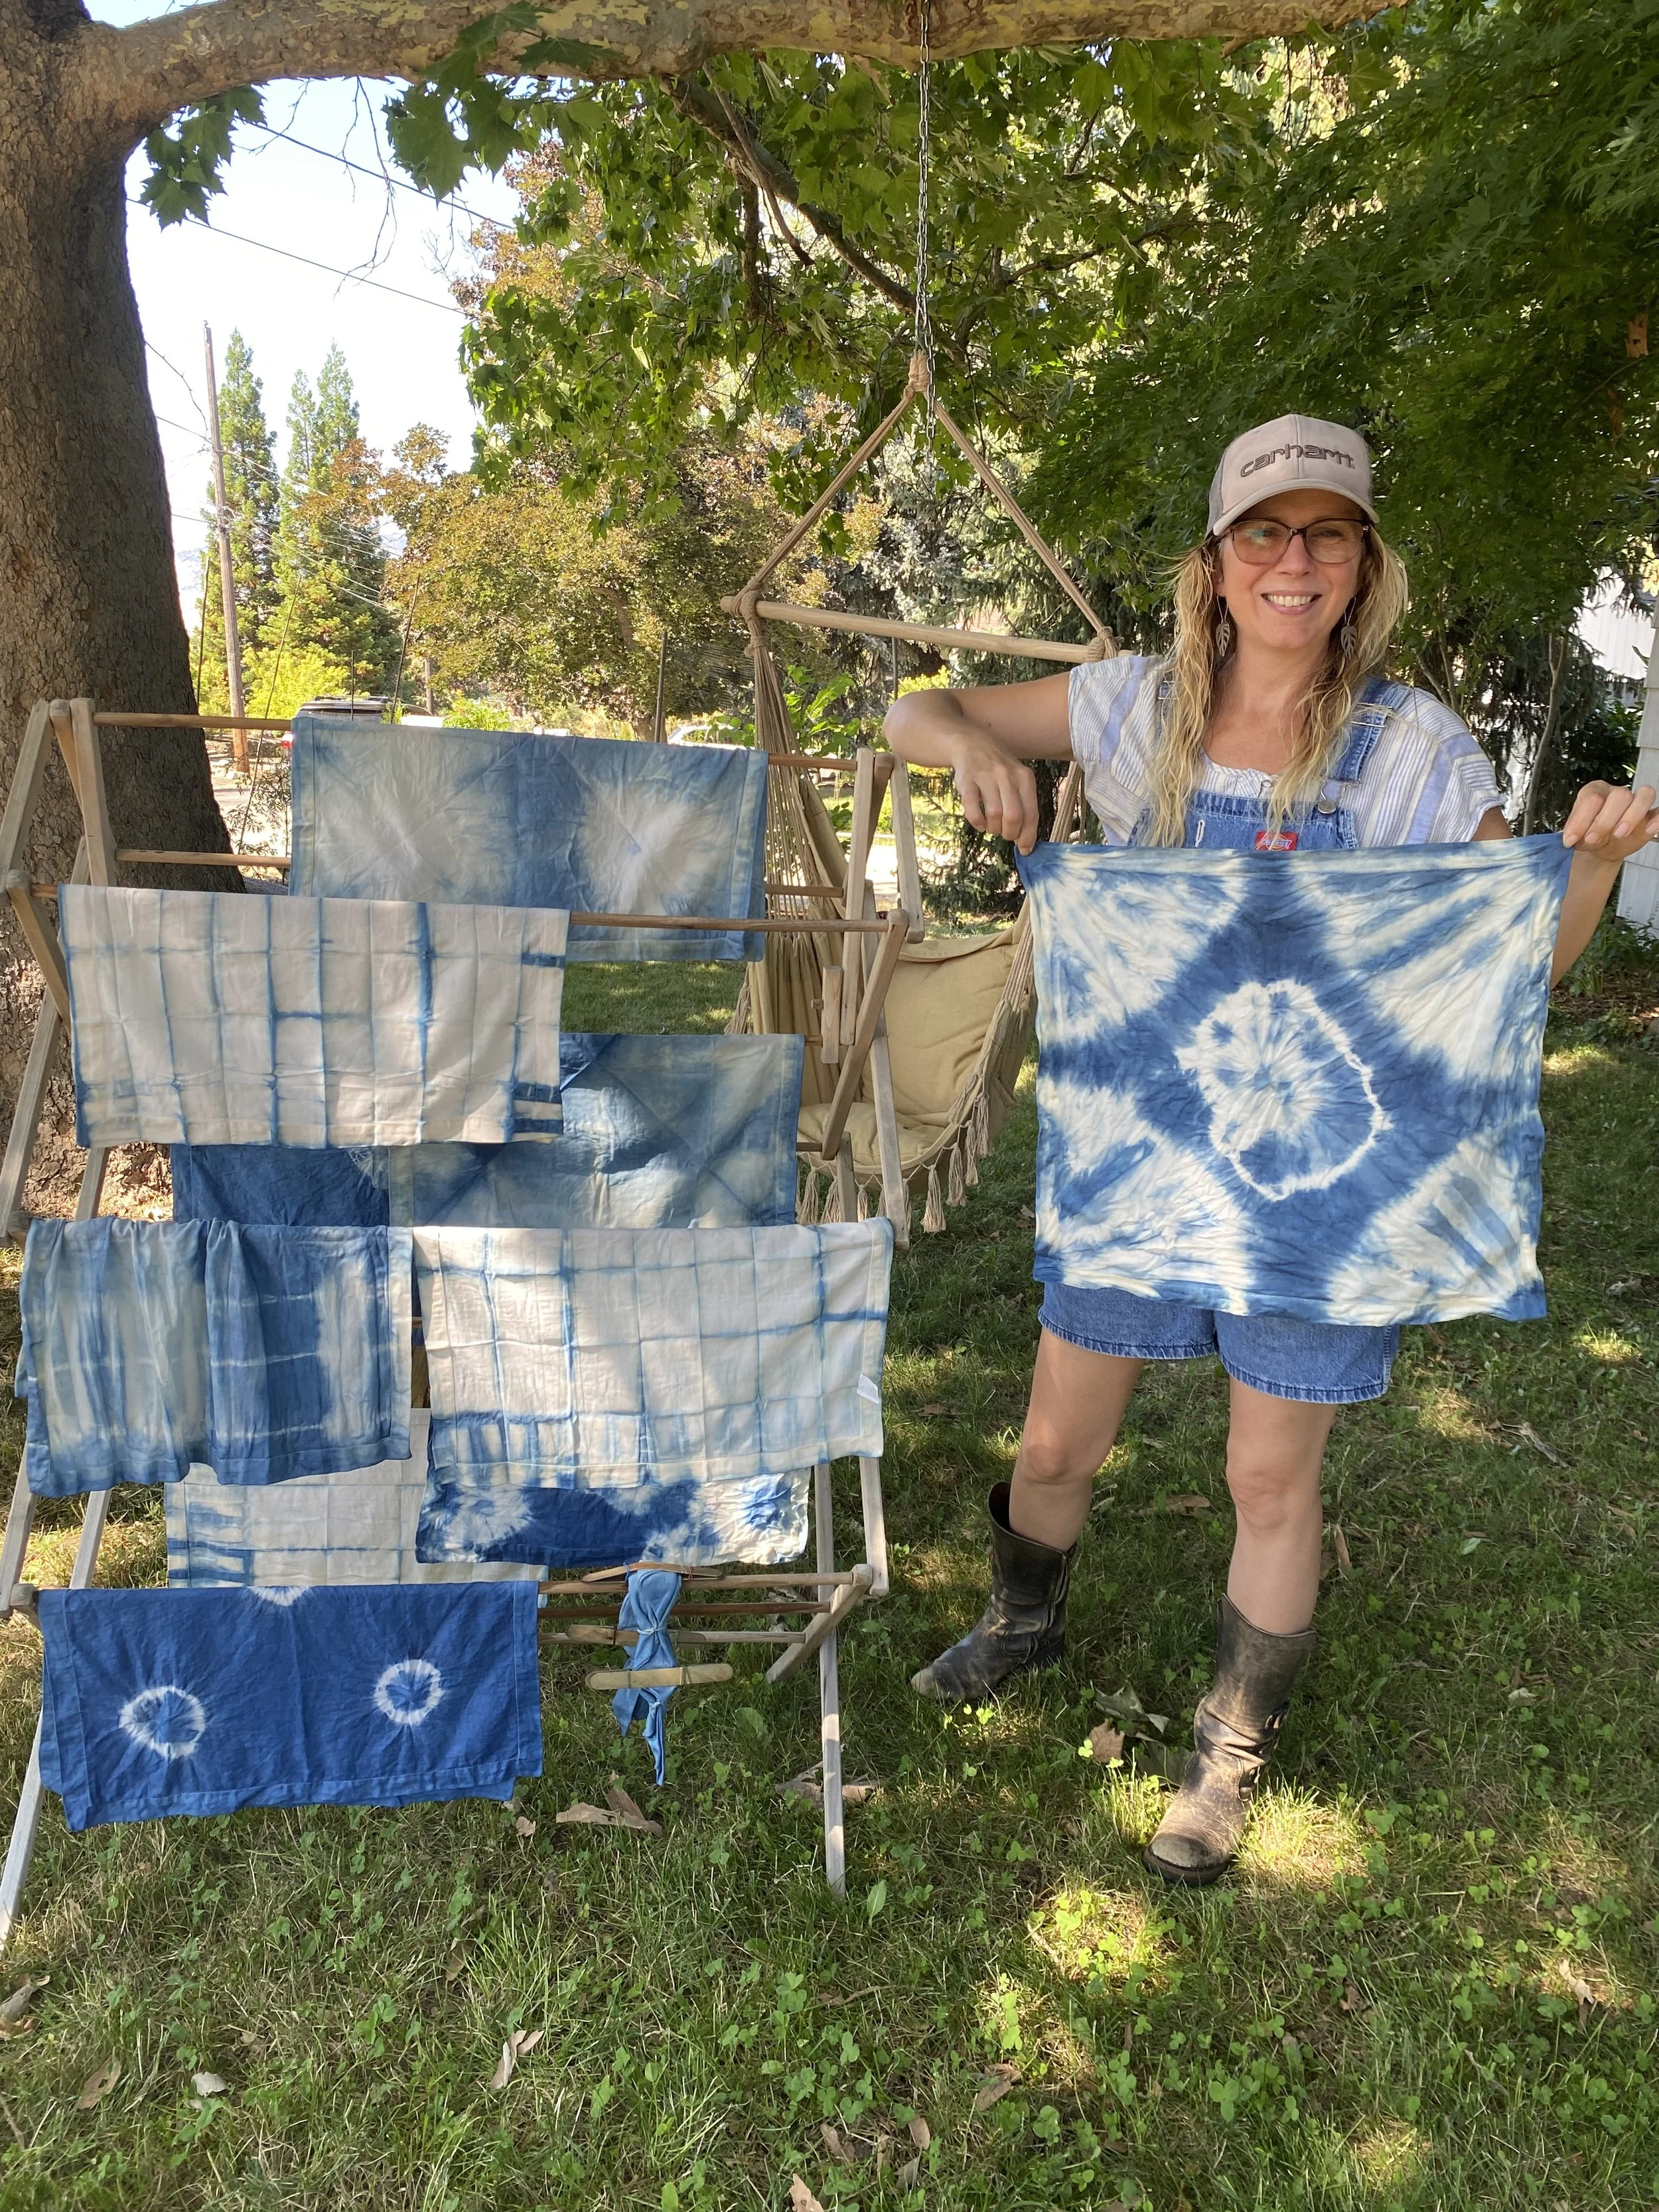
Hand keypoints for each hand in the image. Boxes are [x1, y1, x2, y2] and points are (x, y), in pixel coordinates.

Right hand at [955, 739, 1041, 854]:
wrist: (972, 744)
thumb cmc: (999, 770)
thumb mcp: (1017, 780)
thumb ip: (1024, 806)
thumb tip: (1026, 841)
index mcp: (1024, 778)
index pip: (1031, 814)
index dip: (1028, 836)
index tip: (1025, 849)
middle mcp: (1007, 776)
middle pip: (1014, 816)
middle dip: (1010, 834)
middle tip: (1006, 835)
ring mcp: (986, 777)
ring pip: (995, 814)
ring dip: (994, 829)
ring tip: (992, 827)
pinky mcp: (967, 781)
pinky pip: (972, 807)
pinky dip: (977, 821)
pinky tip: (980, 824)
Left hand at [1561, 781, 1658, 864]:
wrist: (1601, 847)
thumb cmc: (1588, 835)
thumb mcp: (1577, 835)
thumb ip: (1575, 833)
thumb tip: (1570, 839)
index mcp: (1594, 791)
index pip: (1592, 798)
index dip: (1581, 820)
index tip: (1571, 840)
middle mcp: (1616, 792)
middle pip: (1619, 796)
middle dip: (1605, 820)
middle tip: (1593, 839)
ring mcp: (1636, 801)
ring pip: (1644, 795)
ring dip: (1632, 815)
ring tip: (1619, 834)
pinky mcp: (1649, 815)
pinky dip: (1657, 818)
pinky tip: (1649, 829)